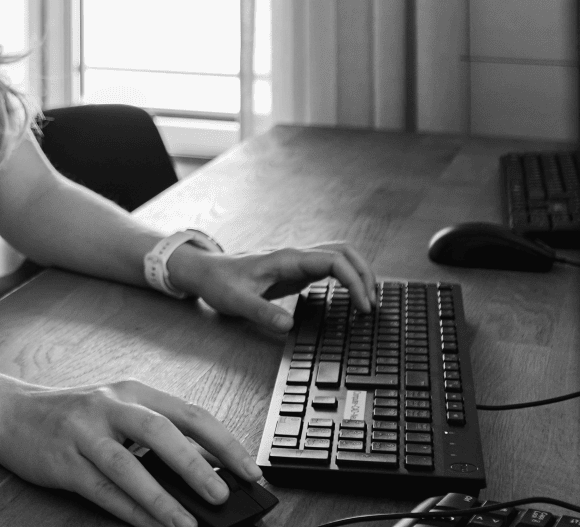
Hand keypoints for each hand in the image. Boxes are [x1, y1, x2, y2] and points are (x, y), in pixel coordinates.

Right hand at [0, 380, 261, 526]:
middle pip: (160, 431)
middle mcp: (108, 406)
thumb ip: (153, 434)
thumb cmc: (71, 417)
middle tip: (223, 494)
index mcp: (130, 391)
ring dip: (162, 497)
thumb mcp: (114, 411)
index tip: (251, 471)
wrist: (7, 414)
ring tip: (188, 523)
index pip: (188, 413)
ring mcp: (83, 433)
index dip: (224, 442)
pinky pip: (102, 491)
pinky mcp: (63, 462)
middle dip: (196, 464)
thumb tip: (204, 475)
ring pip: (128, 465)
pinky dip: (130, 512)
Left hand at [166, 241, 377, 330]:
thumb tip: (289, 326)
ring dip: (359, 272)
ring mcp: (298, 261)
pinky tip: (351, 295)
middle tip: (373, 304)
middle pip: (344, 251)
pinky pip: (330, 266)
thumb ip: (262, 313)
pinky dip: (347, 276)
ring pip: (339, 255)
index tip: (363, 306)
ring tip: (369, 300)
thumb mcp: (237, 302)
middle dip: (365, 273)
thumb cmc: (220, 283)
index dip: (354, 280)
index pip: (333, 260)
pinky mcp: (296, 270)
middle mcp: (296, 255)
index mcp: (287, 259)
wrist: (206, 272)